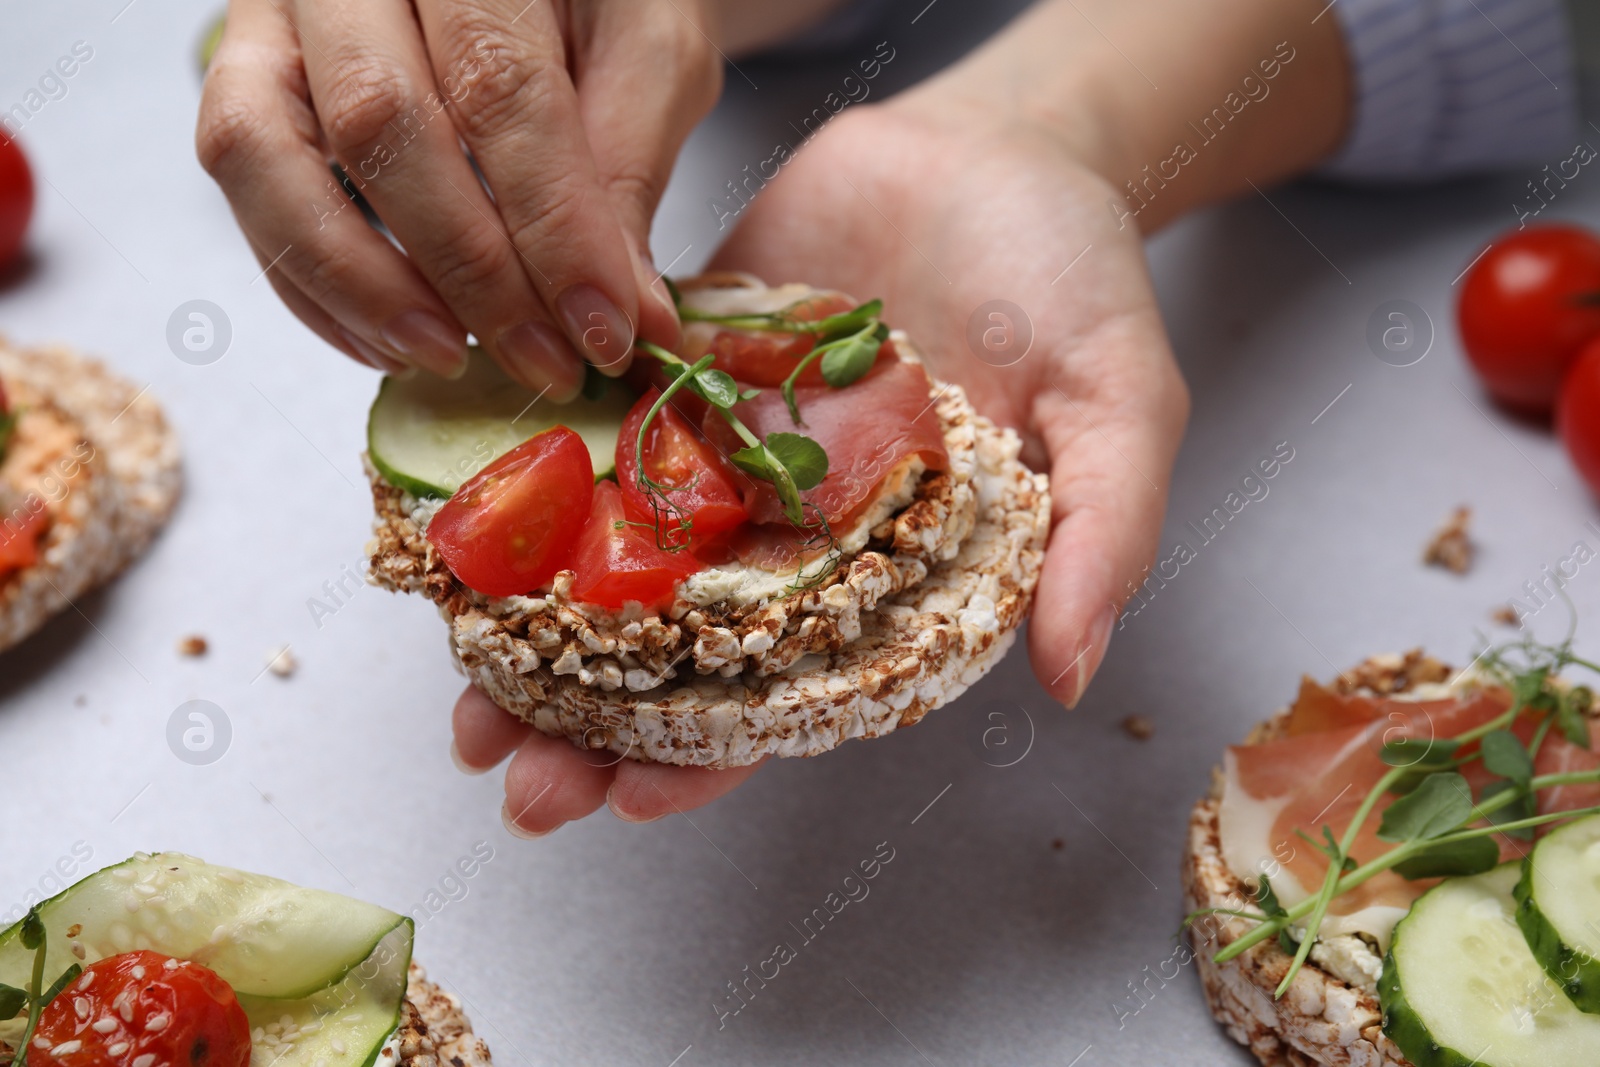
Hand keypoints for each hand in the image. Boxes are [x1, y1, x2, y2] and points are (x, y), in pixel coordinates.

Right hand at [196, 0, 716, 392]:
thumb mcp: (653, 54)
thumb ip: (631, 172)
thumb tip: (629, 318)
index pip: (496, 86)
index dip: (550, 227)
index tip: (603, 329)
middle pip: (375, 122)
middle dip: (466, 271)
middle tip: (542, 361)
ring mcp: (277, 15)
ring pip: (262, 151)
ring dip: (359, 284)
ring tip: (450, 357)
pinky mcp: (245, 73)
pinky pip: (243, 181)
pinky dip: (313, 283)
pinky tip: (395, 341)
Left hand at [458, 96, 1187, 836]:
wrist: (999, 144)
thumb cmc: (1073, 281)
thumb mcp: (1120, 405)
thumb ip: (1101, 534)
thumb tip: (1073, 671)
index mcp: (886, 574)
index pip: (790, 698)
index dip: (713, 761)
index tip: (635, 802)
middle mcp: (791, 532)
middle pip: (674, 653)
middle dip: (587, 720)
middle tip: (507, 773)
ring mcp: (723, 452)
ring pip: (611, 559)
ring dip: (532, 623)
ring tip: (459, 672)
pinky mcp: (675, 368)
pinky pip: (592, 430)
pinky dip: (525, 474)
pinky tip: (456, 519)